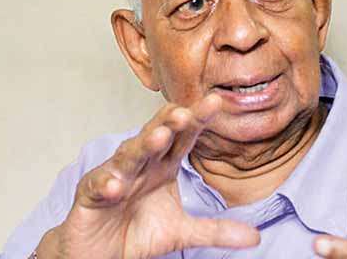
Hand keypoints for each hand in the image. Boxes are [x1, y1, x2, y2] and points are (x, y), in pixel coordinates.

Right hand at [37, 94, 259, 258]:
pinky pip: (99, 186)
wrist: (100, 253)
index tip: (216, 102)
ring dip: (143, 146)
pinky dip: (107, 184)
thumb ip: (216, 230)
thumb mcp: (183, 233)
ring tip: (159, 138)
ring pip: (129, 156)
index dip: (198, 121)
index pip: (184, 138)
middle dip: (169, 123)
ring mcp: (115, 176)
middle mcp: (141, 165)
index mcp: (163, 166)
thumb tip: (256, 237)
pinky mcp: (90, 196)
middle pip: (156, 138)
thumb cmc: (137, 232)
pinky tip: (117, 184)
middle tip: (185, 113)